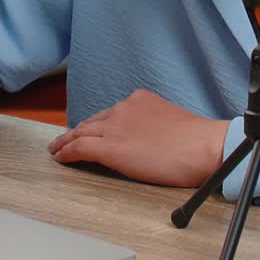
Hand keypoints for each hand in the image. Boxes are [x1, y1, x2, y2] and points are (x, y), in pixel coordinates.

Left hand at [49, 90, 230, 186]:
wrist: (203, 146)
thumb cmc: (196, 141)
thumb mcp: (170, 122)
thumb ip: (153, 125)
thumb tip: (148, 140)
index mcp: (140, 100)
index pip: (110, 114)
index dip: (95, 124)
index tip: (89, 131)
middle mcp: (124, 108)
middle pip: (92, 121)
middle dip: (76, 131)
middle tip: (64, 140)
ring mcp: (116, 126)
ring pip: (81, 133)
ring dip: (66, 141)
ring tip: (56, 149)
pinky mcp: (111, 147)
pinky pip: (80, 148)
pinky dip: (66, 152)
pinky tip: (60, 158)